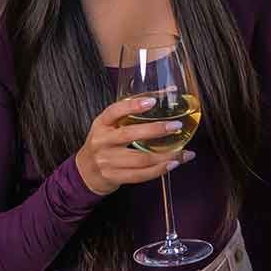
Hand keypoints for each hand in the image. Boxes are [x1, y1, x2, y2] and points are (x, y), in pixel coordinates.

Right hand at [74, 95, 191, 196]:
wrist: (86, 171)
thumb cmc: (105, 143)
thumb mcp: (110, 126)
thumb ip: (130, 113)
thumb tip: (168, 93)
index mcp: (101, 124)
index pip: (114, 111)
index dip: (132, 105)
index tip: (153, 101)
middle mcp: (102, 142)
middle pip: (129, 135)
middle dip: (156, 130)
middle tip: (176, 126)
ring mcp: (107, 161)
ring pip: (140, 159)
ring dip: (166, 156)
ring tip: (184, 152)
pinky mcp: (115, 177)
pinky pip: (141, 175)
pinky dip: (160, 170)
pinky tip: (174, 164)